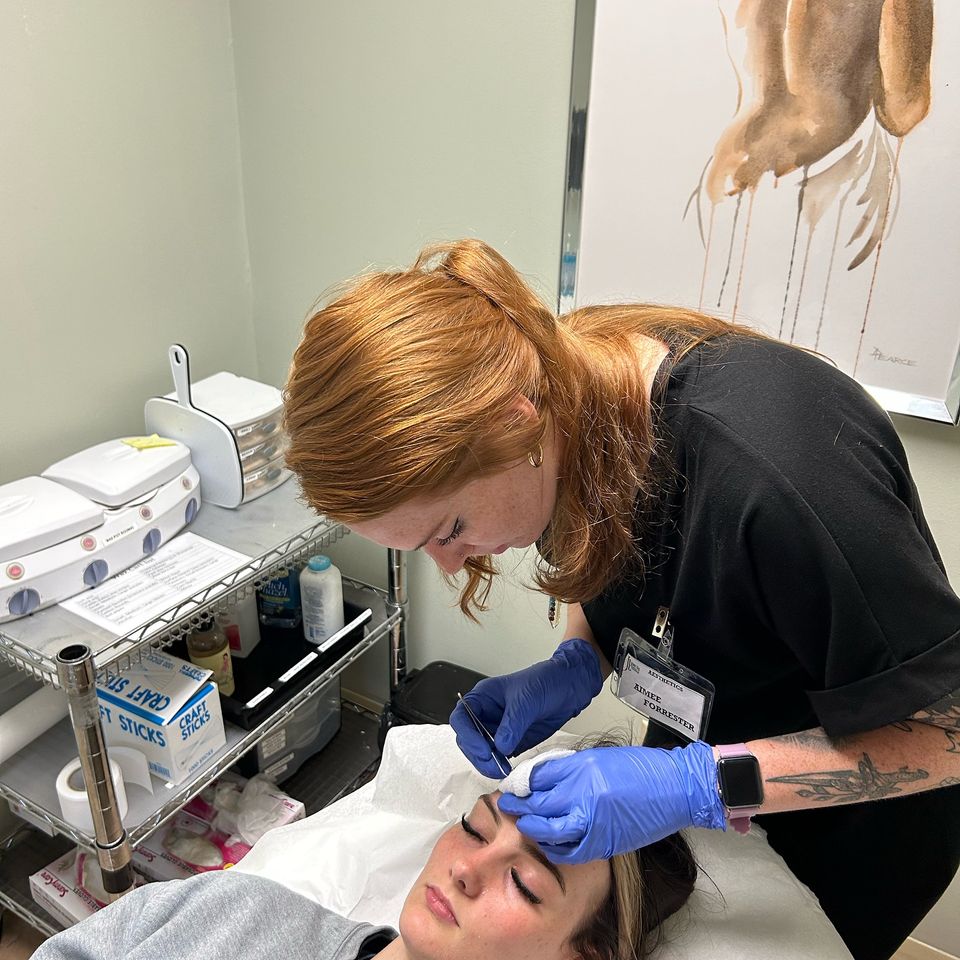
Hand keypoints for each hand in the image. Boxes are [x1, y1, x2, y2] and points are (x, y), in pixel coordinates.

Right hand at [449, 639, 603, 777]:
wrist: (569, 687)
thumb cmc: (546, 681)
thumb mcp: (527, 700)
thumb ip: (512, 724)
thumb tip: (500, 747)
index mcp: (483, 697)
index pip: (462, 717)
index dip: (467, 735)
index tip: (482, 749)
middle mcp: (487, 714)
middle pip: (468, 739)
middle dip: (477, 754)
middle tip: (492, 765)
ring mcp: (499, 729)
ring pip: (481, 751)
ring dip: (487, 763)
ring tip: (501, 770)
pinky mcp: (512, 741)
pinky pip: (499, 757)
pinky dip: (499, 765)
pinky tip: (508, 768)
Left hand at [497, 741, 725, 862]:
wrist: (675, 788)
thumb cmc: (640, 770)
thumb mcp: (598, 759)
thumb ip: (569, 769)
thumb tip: (542, 779)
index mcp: (581, 768)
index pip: (538, 777)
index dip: (521, 783)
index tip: (513, 786)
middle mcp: (583, 793)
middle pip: (538, 803)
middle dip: (518, 805)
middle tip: (509, 805)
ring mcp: (592, 820)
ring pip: (547, 829)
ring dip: (532, 827)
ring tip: (524, 823)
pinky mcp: (604, 842)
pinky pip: (569, 851)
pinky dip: (554, 848)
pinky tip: (549, 843)